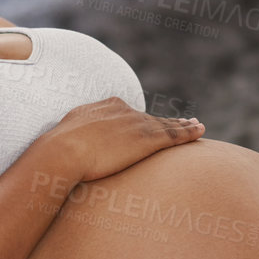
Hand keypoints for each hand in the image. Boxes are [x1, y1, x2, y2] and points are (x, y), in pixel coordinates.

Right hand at [40, 97, 204, 183]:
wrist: (63, 151)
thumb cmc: (57, 150)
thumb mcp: (66, 135)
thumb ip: (76, 134)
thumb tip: (69, 142)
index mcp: (104, 107)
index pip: (128, 114)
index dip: (141, 119)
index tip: (150, 122)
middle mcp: (123, 111)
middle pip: (150, 118)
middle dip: (167, 121)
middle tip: (186, 121)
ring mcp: (136, 124)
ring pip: (166, 124)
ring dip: (184, 126)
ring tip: (198, 126)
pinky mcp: (147, 140)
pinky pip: (174, 135)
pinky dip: (189, 133)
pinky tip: (200, 131)